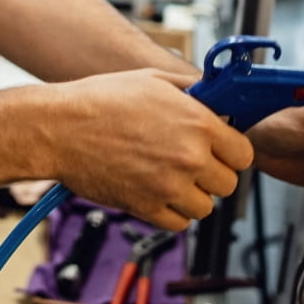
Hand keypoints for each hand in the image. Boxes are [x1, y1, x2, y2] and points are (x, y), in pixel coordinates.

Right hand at [49, 69, 253, 231]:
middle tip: (189, 162)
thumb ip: (191, 91)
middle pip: (228, 183)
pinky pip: (178, 223)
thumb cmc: (100, 100)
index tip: (218, 149)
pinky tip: (155, 190)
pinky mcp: (146, 208)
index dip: (231, 151)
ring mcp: (169, 186)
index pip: (244, 153)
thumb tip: (215, 97)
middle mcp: (189, 157)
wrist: (59, 128)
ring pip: (205, 207)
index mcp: (198, 123)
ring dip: (191, 195)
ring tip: (168, 176)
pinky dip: (171, 211)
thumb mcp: (153, 81)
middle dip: (212, 174)